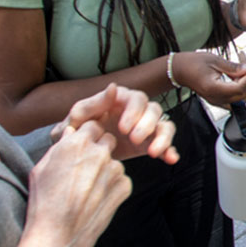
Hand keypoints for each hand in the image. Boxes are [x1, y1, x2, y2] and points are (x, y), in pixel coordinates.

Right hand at [13, 121, 131, 246]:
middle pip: (108, 139)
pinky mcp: (124, 186)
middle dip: (100, 149)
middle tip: (86, 169)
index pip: (93, 125)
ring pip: (115, 162)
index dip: (88, 136)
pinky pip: (121, 179)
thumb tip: (70, 131)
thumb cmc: (44, 202)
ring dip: (105, 171)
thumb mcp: (41, 168)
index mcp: (76, 143)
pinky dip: (112, 187)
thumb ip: (60, 145)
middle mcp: (98, 152)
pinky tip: (96, 200)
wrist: (57, 235)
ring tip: (87, 191)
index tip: (83, 147)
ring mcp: (114, 169)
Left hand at [59, 83, 178, 163]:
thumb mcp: (78, 117)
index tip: (123, 128)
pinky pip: (166, 143)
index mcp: (120, 100)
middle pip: (154, 110)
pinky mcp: (149, 143)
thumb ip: (93, 103)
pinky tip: (170, 159)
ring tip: (153, 152)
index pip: (136, 99)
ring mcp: (145, 127)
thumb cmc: (75, 130)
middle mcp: (137, 112)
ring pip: (164, 125)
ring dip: (163, 137)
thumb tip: (113, 88)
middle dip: (147, 125)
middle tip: (134, 139)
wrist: (76, 153)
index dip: (134, 112)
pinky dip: (170, 150)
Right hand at [172, 51, 245, 106]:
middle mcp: (215, 98)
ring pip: (239, 98)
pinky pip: (232, 100)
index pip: (240, 88)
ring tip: (236, 70)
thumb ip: (234, 67)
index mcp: (214, 88)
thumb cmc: (193, 63)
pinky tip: (232, 78)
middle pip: (241, 94)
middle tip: (242, 64)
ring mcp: (215, 101)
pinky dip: (236, 90)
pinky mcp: (216, 100)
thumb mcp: (215, 60)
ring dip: (242, 84)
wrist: (179, 70)